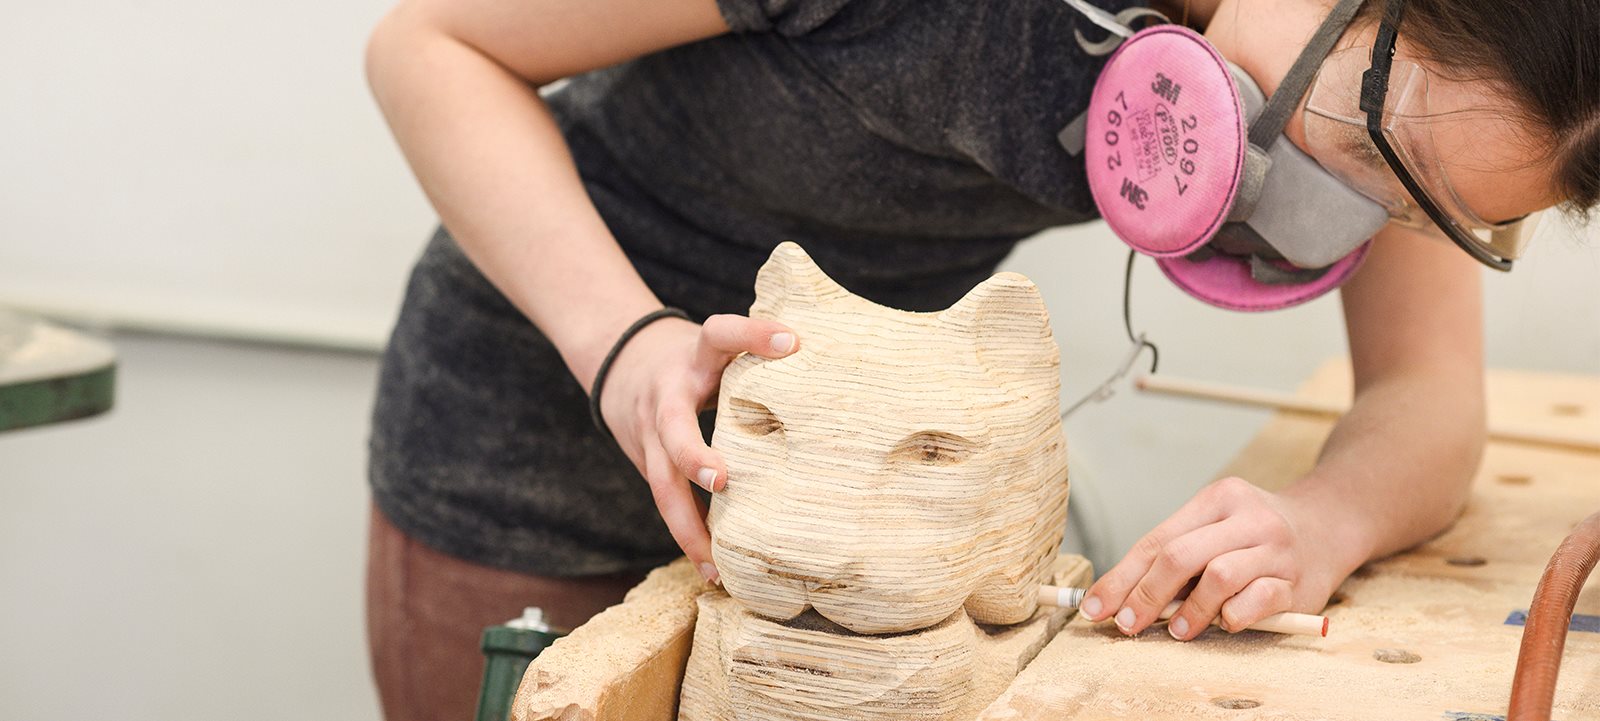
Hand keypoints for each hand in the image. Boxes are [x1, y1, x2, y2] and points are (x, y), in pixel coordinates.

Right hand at [598, 313, 797, 583]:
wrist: (623, 365)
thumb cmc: (698, 361)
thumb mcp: (721, 347)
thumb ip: (756, 358)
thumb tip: (834, 365)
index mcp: (695, 356)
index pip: (719, 334)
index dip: (751, 334)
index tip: (792, 341)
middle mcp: (668, 394)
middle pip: (672, 425)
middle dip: (693, 454)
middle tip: (722, 480)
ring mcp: (652, 432)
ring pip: (661, 482)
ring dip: (688, 526)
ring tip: (715, 566)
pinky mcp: (648, 462)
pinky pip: (666, 503)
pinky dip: (689, 536)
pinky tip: (713, 569)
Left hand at [1078, 477, 1345, 639]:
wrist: (1329, 526)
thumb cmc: (1255, 534)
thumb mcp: (1215, 528)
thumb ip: (1177, 555)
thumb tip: (1121, 597)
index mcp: (1217, 498)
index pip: (1157, 541)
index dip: (1122, 578)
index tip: (1096, 607)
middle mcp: (1248, 518)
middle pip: (1181, 555)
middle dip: (1146, 595)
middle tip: (1128, 625)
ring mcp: (1276, 549)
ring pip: (1219, 576)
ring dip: (1191, 610)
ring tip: (1178, 629)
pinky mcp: (1299, 582)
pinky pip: (1259, 601)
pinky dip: (1235, 616)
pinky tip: (1226, 623)